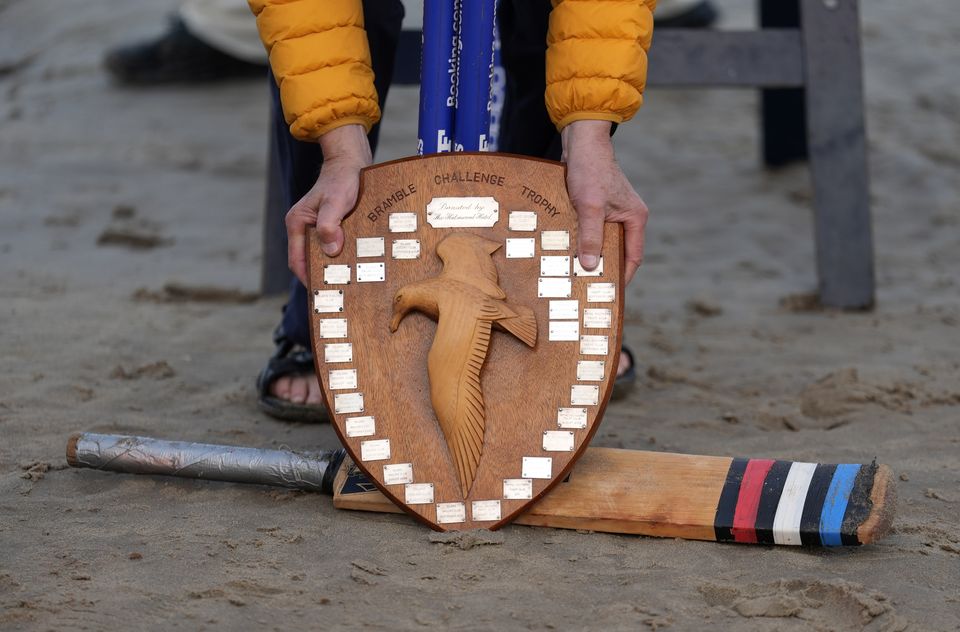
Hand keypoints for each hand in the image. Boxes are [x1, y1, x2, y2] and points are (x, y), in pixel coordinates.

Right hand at [285, 124, 372, 284]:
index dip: (307, 278)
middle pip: (308, 259)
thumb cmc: (342, 179)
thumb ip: (330, 225)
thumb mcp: (336, 202)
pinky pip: (332, 245)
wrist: (351, 162)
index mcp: (297, 222)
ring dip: (333, 266)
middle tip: (338, 294)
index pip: (296, 260)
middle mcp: (303, 226)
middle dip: (321, 275)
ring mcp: (315, 226)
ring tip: (348, 283)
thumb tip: (331, 251)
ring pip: (321, 253)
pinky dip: (341, 256)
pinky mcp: (329, 224)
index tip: (322, 293)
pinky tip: (354, 264)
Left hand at [561, 120, 648, 283]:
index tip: (608, 293)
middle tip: (588, 288)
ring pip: (602, 242)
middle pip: (617, 251)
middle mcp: (627, 217)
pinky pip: (591, 231)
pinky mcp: (597, 208)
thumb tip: (591, 266)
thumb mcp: (589, 207)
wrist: (580, 143)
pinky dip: (582, 242)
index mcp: (635, 218)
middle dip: (604, 269)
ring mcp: (612, 212)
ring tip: (575, 275)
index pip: (633, 257)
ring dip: (590, 256)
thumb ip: (591, 237)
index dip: (621, 276)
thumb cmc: (589, 171)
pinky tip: (567, 253)